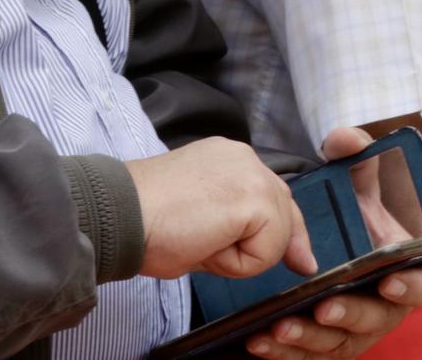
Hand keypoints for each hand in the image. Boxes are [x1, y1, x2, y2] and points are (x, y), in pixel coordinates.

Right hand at [127, 137, 313, 279]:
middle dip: (285, 243)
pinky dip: (241, 263)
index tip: (300, 257)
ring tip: (201, 245)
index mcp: (229, 158)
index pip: (272, 194)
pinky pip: (268, 248)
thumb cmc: (145, 221)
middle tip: (282, 262)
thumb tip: (275, 251)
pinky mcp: (253, 197)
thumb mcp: (200, 216)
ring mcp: (252, 174)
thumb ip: (235, 224)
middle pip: (285, 207)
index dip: (286, 229)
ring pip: (277, 232)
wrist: (120, 214)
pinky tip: (207, 247)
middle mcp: (245, 158)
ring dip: (244, 255)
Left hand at [244, 127, 421, 358]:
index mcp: (409, 267)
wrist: (339, 239)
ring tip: (280, 326)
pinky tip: (259, 339)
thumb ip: (359, 156)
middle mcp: (387, 303)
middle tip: (323, 307)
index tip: (388, 281)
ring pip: (340, 343)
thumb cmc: (362, 214)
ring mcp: (357, 326)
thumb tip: (344, 139)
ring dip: (310, 338)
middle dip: (351, 315)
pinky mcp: (327, 342)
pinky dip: (286, 352)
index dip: (413, 287)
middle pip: (378, 320)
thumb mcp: (364, 181)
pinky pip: (310, 354)